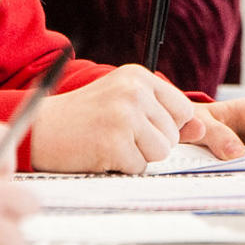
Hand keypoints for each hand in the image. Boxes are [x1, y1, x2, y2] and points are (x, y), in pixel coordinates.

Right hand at [29, 65, 206, 173]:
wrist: (42, 128)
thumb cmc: (83, 116)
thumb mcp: (124, 102)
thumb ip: (163, 113)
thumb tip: (201, 128)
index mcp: (138, 76)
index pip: (183, 110)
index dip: (166, 126)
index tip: (141, 126)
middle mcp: (134, 91)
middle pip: (173, 134)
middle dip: (150, 142)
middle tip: (117, 133)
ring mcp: (124, 116)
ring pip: (161, 153)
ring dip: (138, 156)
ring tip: (111, 142)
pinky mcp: (114, 142)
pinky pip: (139, 167)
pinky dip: (121, 167)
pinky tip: (101, 153)